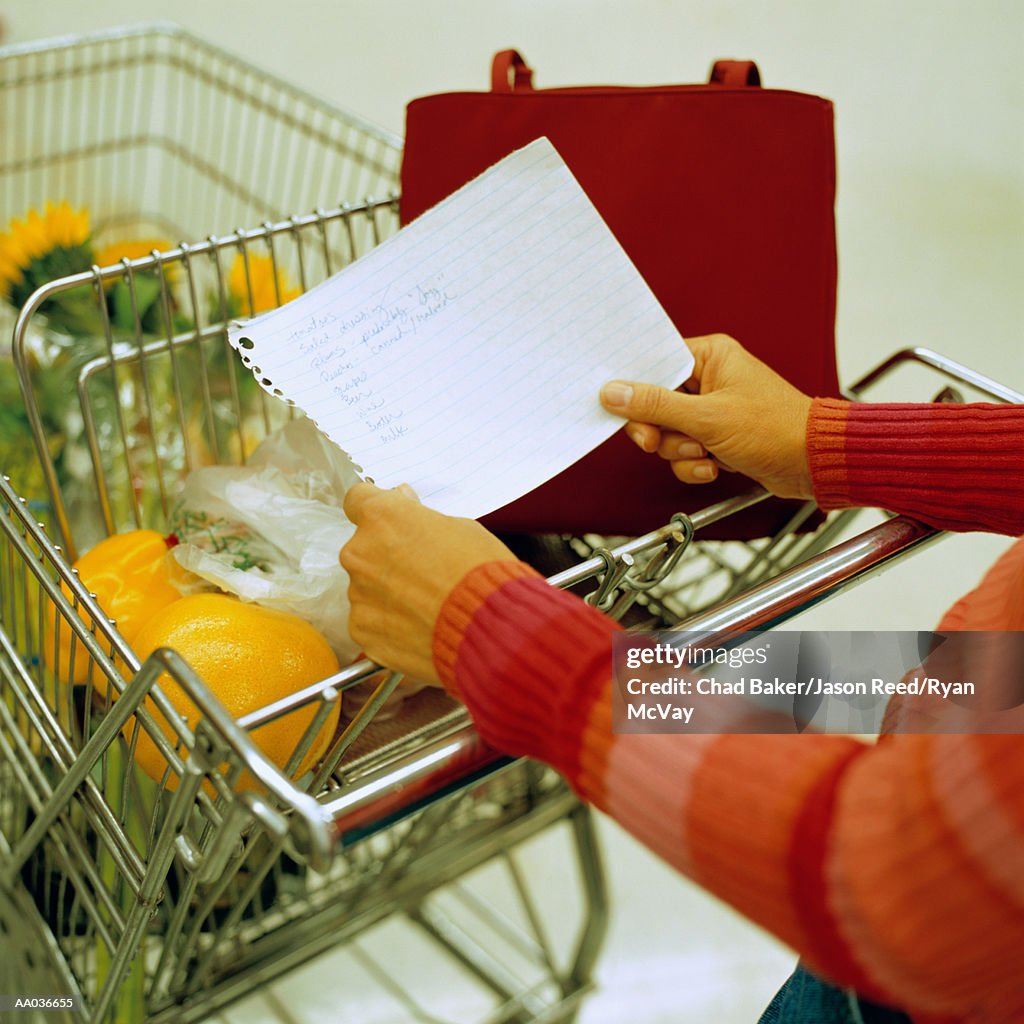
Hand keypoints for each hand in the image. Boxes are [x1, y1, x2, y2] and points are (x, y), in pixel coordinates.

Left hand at [340, 483, 517, 683]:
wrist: (486, 627)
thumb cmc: (480, 572)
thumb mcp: (460, 528)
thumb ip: (420, 518)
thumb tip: (405, 504)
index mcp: (382, 518)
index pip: (358, 499)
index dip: (378, 512)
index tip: (392, 523)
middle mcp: (360, 552)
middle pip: (364, 548)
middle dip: (387, 557)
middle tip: (423, 572)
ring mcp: (358, 593)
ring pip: (367, 587)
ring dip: (389, 592)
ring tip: (427, 605)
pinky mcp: (362, 629)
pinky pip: (370, 620)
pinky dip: (389, 624)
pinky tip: (419, 626)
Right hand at [600, 333, 813, 499]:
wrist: (813, 463)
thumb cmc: (775, 429)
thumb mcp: (706, 418)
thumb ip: (655, 405)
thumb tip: (614, 392)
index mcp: (709, 356)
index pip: (653, 366)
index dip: (635, 391)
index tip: (625, 411)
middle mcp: (709, 378)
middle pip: (655, 404)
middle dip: (661, 431)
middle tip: (658, 442)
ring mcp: (712, 410)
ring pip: (668, 433)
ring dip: (682, 452)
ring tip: (707, 453)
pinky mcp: (717, 436)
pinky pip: (685, 452)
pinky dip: (695, 464)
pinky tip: (716, 466)